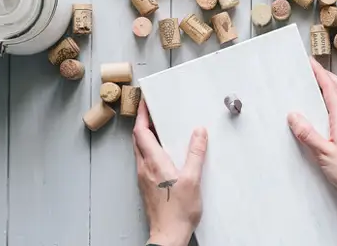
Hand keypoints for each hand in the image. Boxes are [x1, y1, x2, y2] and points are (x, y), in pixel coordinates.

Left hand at [133, 99, 207, 245]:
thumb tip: (199, 132)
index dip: (141, 115)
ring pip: (139, 150)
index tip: (145, 102)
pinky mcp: (147, 186)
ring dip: (145, 136)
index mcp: (153, 162)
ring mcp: (143, 177)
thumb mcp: (192, 179)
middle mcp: (144, 168)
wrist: (168, 235)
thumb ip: (195, 153)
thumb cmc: (178, 211)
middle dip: (142, 122)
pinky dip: (149, 149)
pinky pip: (144, 160)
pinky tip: (161, 152)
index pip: (141, 132)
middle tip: (150, 111)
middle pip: (137, 139)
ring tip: (156, 127)